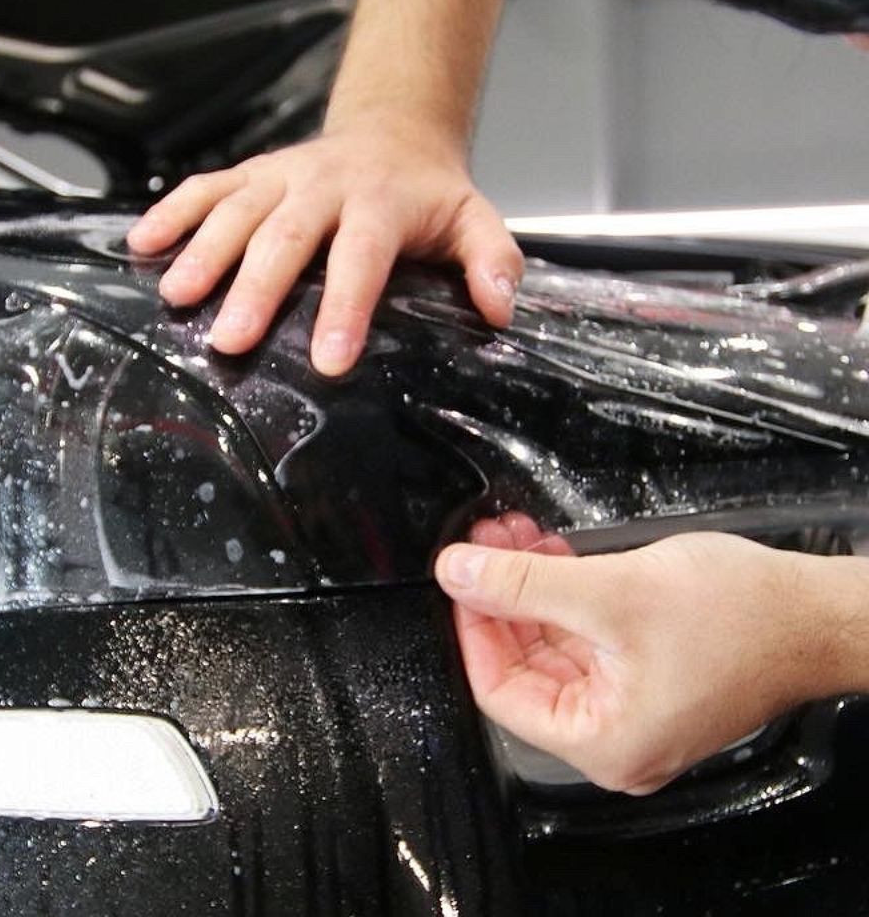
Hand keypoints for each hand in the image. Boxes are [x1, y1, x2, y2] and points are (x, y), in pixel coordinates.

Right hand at [125, 115, 521, 375]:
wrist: (393, 130)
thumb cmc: (427, 193)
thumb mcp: (475, 218)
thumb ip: (492, 261)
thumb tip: (498, 308)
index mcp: (381, 202)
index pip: (362, 257)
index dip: (345, 307)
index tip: (331, 360)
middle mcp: (323, 185)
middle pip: (285, 237)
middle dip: (255, 288)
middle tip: (230, 340)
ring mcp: (279, 176)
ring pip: (237, 211)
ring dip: (203, 253)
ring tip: (177, 298)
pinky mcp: (249, 173)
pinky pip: (205, 187)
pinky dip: (171, 212)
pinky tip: (141, 244)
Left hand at [436, 515, 855, 794]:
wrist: (822, 613)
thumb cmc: (746, 620)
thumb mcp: (612, 593)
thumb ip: (523, 585)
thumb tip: (458, 574)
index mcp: (604, 743)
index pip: (499, 692)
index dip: (473, 627)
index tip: (461, 578)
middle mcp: (618, 740)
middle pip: (525, 666)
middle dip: (502, 596)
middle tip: (484, 544)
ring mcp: (636, 711)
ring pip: (555, 647)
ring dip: (530, 589)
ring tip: (512, 537)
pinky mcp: (652, 680)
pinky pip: (589, 641)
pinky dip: (566, 597)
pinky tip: (549, 554)